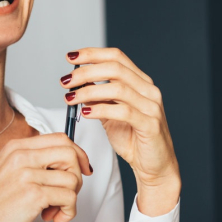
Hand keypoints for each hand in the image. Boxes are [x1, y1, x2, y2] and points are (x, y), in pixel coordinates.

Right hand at [0, 134, 91, 221]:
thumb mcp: (10, 171)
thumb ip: (34, 162)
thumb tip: (69, 164)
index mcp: (17, 147)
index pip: (61, 139)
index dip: (78, 155)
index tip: (81, 170)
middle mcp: (21, 156)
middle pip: (71, 153)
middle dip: (77, 176)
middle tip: (66, 193)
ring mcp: (27, 174)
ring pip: (73, 179)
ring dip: (70, 199)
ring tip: (53, 209)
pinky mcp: (33, 195)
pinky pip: (69, 198)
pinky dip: (68, 212)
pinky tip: (53, 218)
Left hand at [61, 48, 180, 215]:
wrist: (155, 167)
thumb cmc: (134, 140)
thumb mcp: (111, 114)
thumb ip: (99, 98)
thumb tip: (77, 83)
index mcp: (141, 83)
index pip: (116, 57)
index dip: (92, 54)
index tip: (71, 57)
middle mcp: (149, 90)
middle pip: (115, 68)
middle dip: (86, 72)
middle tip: (66, 81)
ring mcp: (152, 107)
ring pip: (118, 88)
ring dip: (89, 91)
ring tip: (70, 98)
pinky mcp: (150, 125)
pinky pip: (123, 111)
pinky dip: (101, 110)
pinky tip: (86, 113)